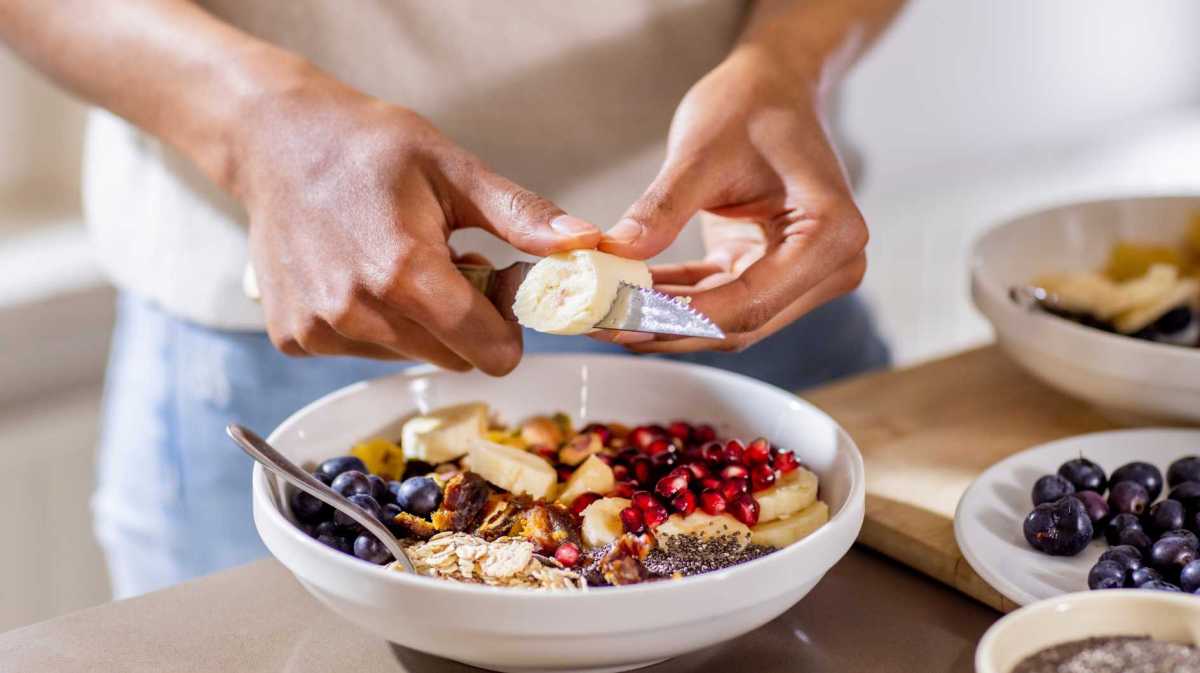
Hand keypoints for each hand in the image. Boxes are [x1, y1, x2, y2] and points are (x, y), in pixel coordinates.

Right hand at [234, 74, 599, 372]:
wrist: (276, 140)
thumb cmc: (368, 146)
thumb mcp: (454, 169)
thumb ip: (522, 217)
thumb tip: (586, 244)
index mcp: (404, 272)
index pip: (488, 350)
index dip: (508, 327)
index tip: (498, 287)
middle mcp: (356, 311)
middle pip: (452, 358)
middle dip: (466, 322)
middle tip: (450, 264)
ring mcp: (320, 329)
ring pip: (409, 357)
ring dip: (420, 323)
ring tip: (401, 263)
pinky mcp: (294, 338)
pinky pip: (363, 352)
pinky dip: (375, 324)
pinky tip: (360, 274)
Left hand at [600, 47, 867, 352]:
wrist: (774, 86)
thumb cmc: (751, 104)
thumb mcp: (701, 151)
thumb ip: (661, 208)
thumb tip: (615, 255)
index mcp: (831, 234)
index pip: (749, 301)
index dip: (680, 317)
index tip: (622, 318)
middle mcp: (831, 266)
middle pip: (740, 322)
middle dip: (666, 326)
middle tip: (600, 323)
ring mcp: (806, 276)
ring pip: (726, 321)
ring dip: (664, 320)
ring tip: (602, 314)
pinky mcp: (773, 274)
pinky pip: (718, 301)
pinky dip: (673, 301)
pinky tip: (625, 297)